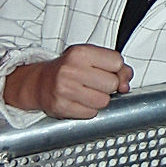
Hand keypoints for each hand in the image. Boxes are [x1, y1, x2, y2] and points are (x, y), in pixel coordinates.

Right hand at [9, 44, 132, 119]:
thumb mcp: (92, 58)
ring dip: (100, 99)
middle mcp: (71, 70)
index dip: (116, 68)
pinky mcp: (61, 107)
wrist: (40, 82)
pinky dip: (89, 110)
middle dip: (108, 85)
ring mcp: (64, 89)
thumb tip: (125, 84)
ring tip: (87, 92)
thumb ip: (116, 67)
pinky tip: (80, 101)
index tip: (106, 69)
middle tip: (95, 82)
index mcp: (80, 53)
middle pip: (112, 83)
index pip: (117, 62)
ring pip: (104, 101)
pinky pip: (91, 113)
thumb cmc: (70, 69)